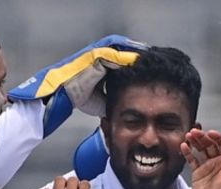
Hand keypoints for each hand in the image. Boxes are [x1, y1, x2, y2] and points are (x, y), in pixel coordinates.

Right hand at [8, 35, 146, 134]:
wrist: (63, 94)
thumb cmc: (78, 96)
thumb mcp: (103, 98)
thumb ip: (115, 96)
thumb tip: (128, 106)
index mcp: (103, 65)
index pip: (125, 61)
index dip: (138, 65)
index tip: (153, 69)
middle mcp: (101, 56)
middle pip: (126, 53)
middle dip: (141, 56)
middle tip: (157, 60)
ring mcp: (99, 53)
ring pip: (124, 50)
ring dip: (138, 52)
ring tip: (152, 57)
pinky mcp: (97, 54)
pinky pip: (117, 53)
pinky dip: (129, 55)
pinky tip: (141, 58)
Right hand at [182, 129, 220, 188]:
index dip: (217, 137)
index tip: (211, 133)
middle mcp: (217, 161)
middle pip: (210, 144)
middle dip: (203, 137)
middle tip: (196, 132)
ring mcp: (206, 166)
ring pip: (200, 149)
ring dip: (195, 141)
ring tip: (189, 135)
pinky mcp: (197, 172)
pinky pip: (191, 159)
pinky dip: (187, 152)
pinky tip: (184, 146)